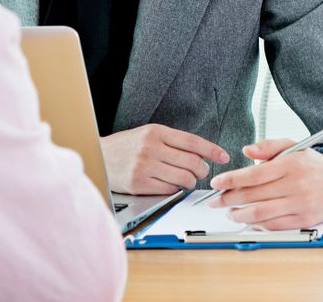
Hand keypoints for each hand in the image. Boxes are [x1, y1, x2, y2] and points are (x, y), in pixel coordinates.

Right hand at [101, 124, 229, 194]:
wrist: (99, 155)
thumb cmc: (126, 145)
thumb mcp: (148, 134)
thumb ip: (171, 141)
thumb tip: (200, 153)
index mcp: (156, 131)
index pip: (192, 141)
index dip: (211, 150)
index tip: (223, 156)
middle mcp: (151, 147)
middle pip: (192, 162)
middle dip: (202, 169)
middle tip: (201, 171)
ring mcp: (145, 166)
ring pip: (184, 179)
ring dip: (190, 182)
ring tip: (186, 179)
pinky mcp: (139, 184)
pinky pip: (169, 190)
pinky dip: (175, 190)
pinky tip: (170, 185)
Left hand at [207, 138, 322, 229]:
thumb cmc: (311, 163)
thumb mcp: (292, 145)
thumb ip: (268, 146)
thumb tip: (246, 151)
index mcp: (290, 165)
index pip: (253, 175)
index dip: (231, 180)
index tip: (216, 182)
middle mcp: (295, 186)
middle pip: (254, 196)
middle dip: (229, 199)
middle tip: (214, 200)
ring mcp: (300, 205)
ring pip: (262, 214)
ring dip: (240, 215)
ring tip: (229, 211)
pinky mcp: (304, 221)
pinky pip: (275, 226)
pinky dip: (257, 224)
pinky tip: (248, 219)